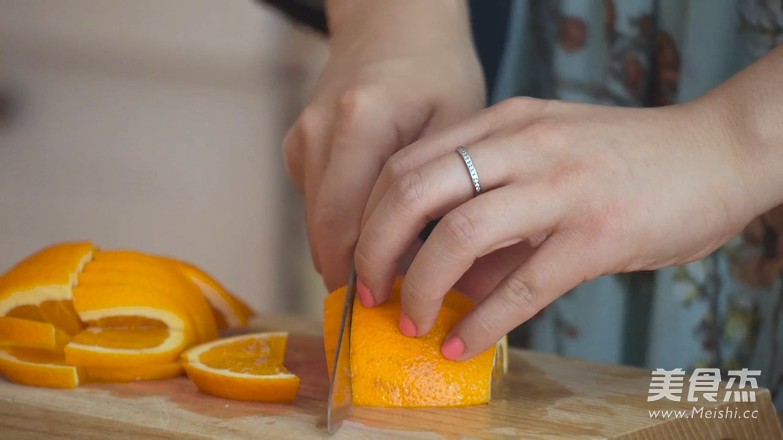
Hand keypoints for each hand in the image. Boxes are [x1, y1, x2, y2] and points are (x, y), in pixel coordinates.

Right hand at [283, 1, 484, 289]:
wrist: (392, 27)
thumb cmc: (435, 72)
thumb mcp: (459, 126)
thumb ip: (444, 194)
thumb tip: (441, 270)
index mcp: (360, 123)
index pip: (349, 225)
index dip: (366, 274)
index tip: (392, 309)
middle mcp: (318, 132)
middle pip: (323, 232)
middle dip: (352, 276)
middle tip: (388, 309)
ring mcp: (301, 139)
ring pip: (316, 224)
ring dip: (347, 255)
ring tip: (388, 278)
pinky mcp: (297, 147)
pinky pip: (317, 205)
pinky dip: (342, 227)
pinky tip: (375, 229)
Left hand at [354, 93, 766, 360]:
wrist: (719, 153)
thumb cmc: (630, 160)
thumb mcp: (550, 158)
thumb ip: (496, 208)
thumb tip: (448, 277)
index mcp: (507, 122)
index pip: (408, 162)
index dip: (371, 214)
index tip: (364, 254)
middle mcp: (525, 144)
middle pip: (414, 191)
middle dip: (375, 247)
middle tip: (369, 289)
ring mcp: (561, 186)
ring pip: (458, 234)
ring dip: (420, 285)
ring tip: (410, 319)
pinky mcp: (597, 234)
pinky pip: (521, 286)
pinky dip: (481, 323)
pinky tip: (461, 344)